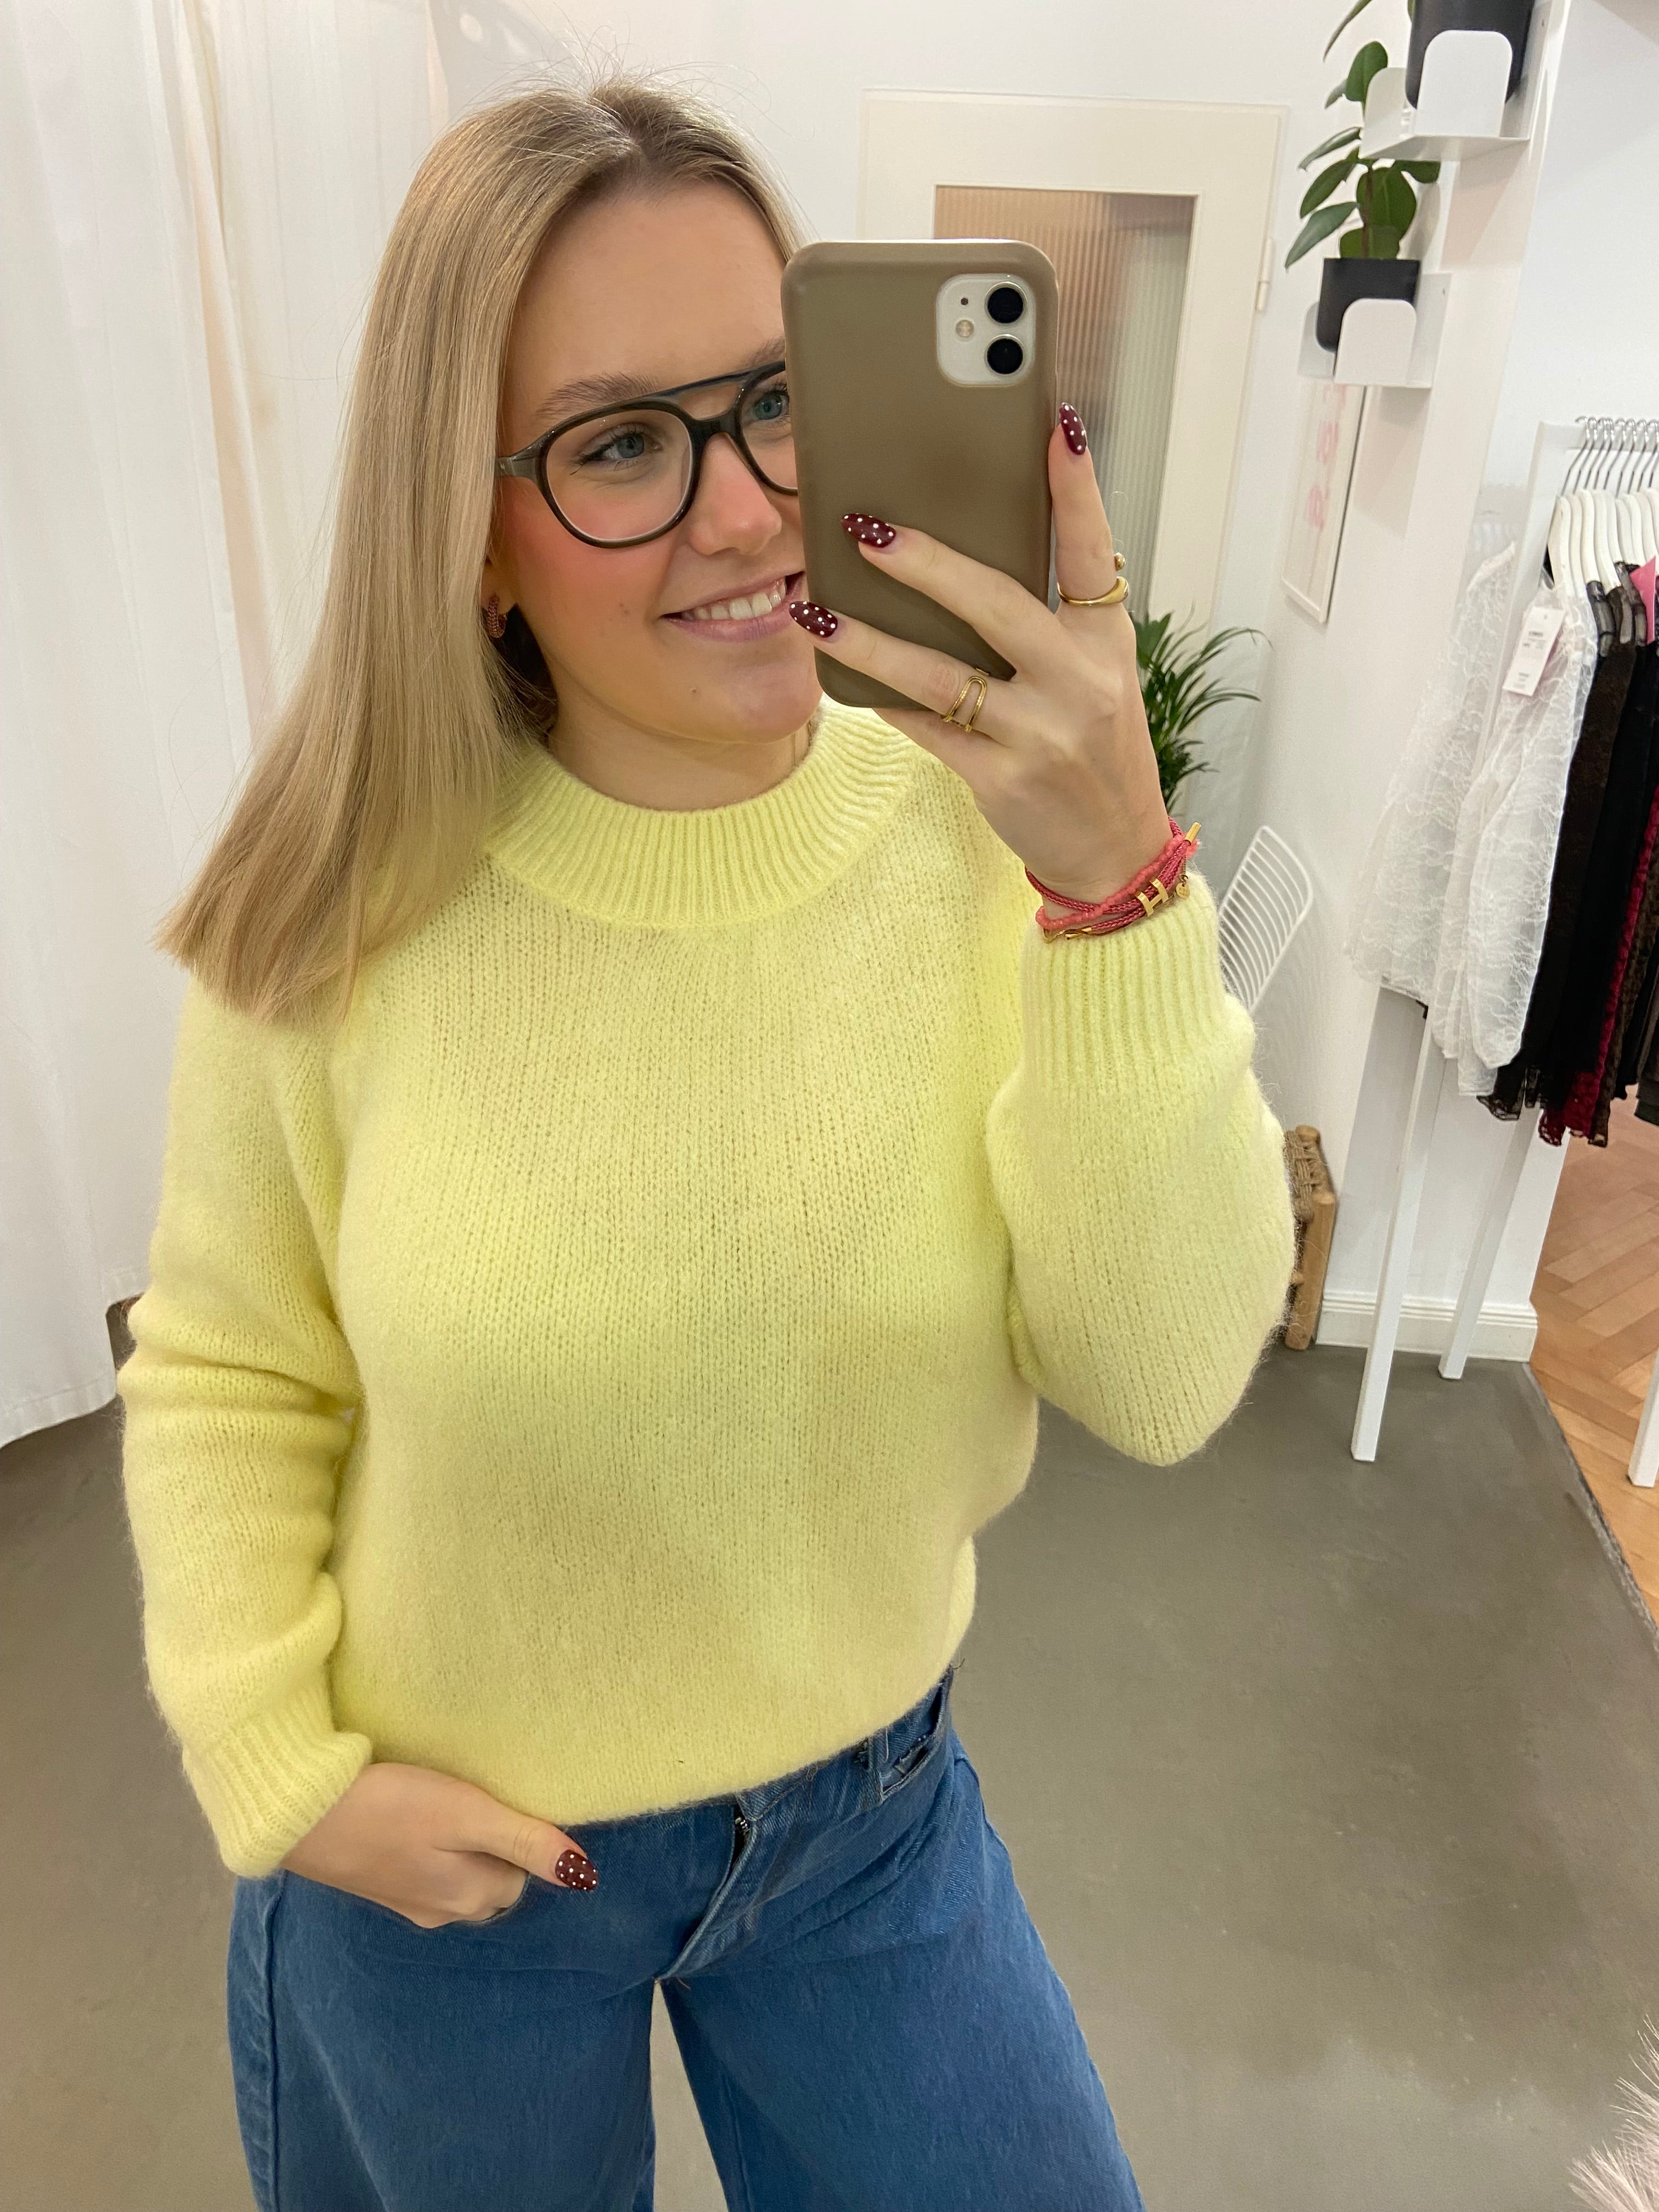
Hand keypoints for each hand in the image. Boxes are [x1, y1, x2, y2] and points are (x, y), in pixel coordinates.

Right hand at [279, 1761, 597, 1928]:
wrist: (301, 1815)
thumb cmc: (391, 1807)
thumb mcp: (466, 1814)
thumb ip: (524, 1841)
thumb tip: (584, 1875)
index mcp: (471, 1898)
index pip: (524, 1872)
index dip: (521, 1833)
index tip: (502, 1797)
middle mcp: (444, 1912)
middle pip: (494, 1879)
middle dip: (495, 1845)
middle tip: (476, 1795)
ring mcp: (408, 1904)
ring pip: (460, 1877)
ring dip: (462, 1847)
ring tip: (446, 1804)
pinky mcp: (379, 1886)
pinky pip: (426, 1873)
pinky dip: (431, 1850)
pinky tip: (414, 1820)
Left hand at [789, 405, 1171, 909]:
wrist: (1115, 848)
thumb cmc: (1093, 747)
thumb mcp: (1095, 676)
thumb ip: (1049, 622)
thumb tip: (962, 560)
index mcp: (1106, 643)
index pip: (1093, 552)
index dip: (1076, 489)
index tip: (1053, 426)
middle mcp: (1077, 682)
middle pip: (996, 604)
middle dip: (927, 562)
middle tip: (867, 527)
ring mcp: (1040, 733)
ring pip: (940, 674)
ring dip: (871, 639)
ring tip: (816, 608)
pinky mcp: (1002, 778)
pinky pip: (926, 727)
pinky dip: (882, 698)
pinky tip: (840, 672)